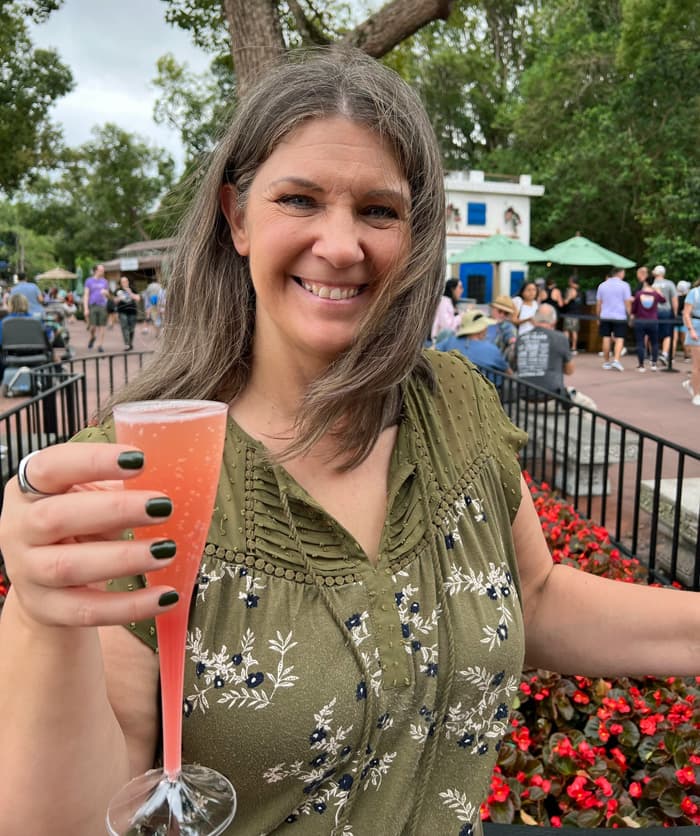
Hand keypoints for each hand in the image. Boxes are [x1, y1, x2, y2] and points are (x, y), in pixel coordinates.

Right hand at [0, 443, 179, 628]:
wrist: (46, 581)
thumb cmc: (77, 524)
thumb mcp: (89, 495)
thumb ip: (118, 483)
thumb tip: (176, 471)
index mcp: (29, 488)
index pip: (50, 467)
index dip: (92, 461)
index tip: (139, 459)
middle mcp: (19, 528)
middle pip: (56, 517)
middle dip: (114, 510)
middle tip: (162, 506)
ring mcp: (28, 572)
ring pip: (69, 566)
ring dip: (124, 558)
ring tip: (167, 550)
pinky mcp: (46, 609)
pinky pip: (89, 610)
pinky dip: (131, 605)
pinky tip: (166, 595)